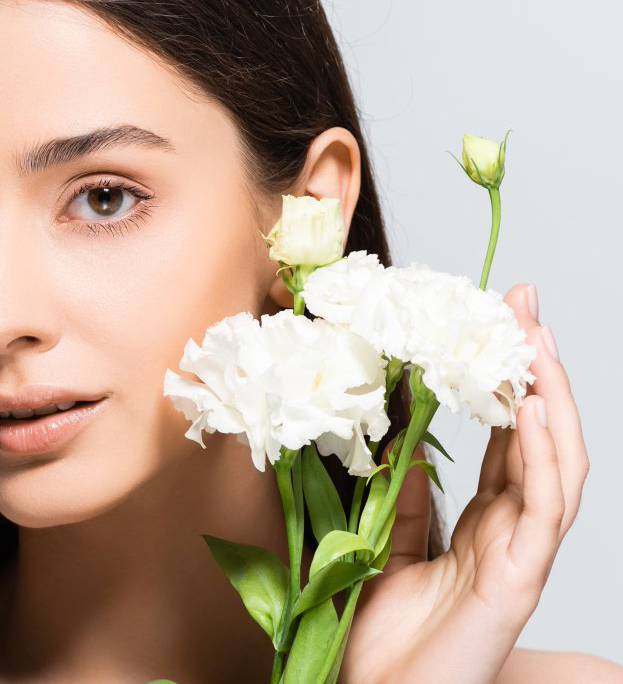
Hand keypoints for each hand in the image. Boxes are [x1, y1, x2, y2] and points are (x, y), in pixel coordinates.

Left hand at [337, 283, 587, 683]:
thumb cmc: (380, 640)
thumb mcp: (381, 549)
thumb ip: (399, 499)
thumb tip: (402, 442)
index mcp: (483, 525)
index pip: (507, 437)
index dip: (507, 378)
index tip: (497, 316)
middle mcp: (512, 534)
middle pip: (541, 438)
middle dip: (538, 368)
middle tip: (525, 300)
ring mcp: (522, 558)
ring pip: (559, 465)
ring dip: (551, 399)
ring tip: (536, 340)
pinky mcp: (518, 583)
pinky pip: (543, 511)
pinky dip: (540, 456)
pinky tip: (530, 412)